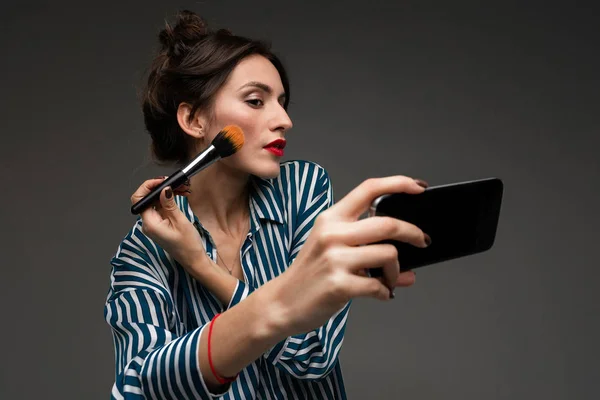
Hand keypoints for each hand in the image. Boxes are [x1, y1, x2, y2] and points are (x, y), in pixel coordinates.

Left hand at [130, 177, 207, 276]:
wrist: (193, 259)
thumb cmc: (188, 245)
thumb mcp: (180, 221)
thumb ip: (169, 204)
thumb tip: (164, 189)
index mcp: (150, 223)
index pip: (139, 199)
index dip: (147, 187)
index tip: (161, 181)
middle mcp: (148, 223)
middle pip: (147, 199)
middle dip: (160, 188)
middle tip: (176, 183)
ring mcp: (154, 224)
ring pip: (155, 202)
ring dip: (167, 193)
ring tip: (183, 188)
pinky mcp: (160, 224)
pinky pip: (161, 208)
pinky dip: (169, 200)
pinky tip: (180, 195)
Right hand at [266, 176, 429, 336]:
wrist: (282, 302)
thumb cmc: (309, 273)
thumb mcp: (330, 247)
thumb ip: (366, 246)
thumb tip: (409, 263)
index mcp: (330, 219)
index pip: (369, 189)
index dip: (398, 184)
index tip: (418, 188)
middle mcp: (332, 234)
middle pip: (387, 223)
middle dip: (413, 233)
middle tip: (422, 241)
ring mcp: (335, 259)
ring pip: (389, 255)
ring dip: (397, 271)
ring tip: (389, 279)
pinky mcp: (339, 284)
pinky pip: (379, 286)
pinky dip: (386, 292)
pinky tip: (381, 293)